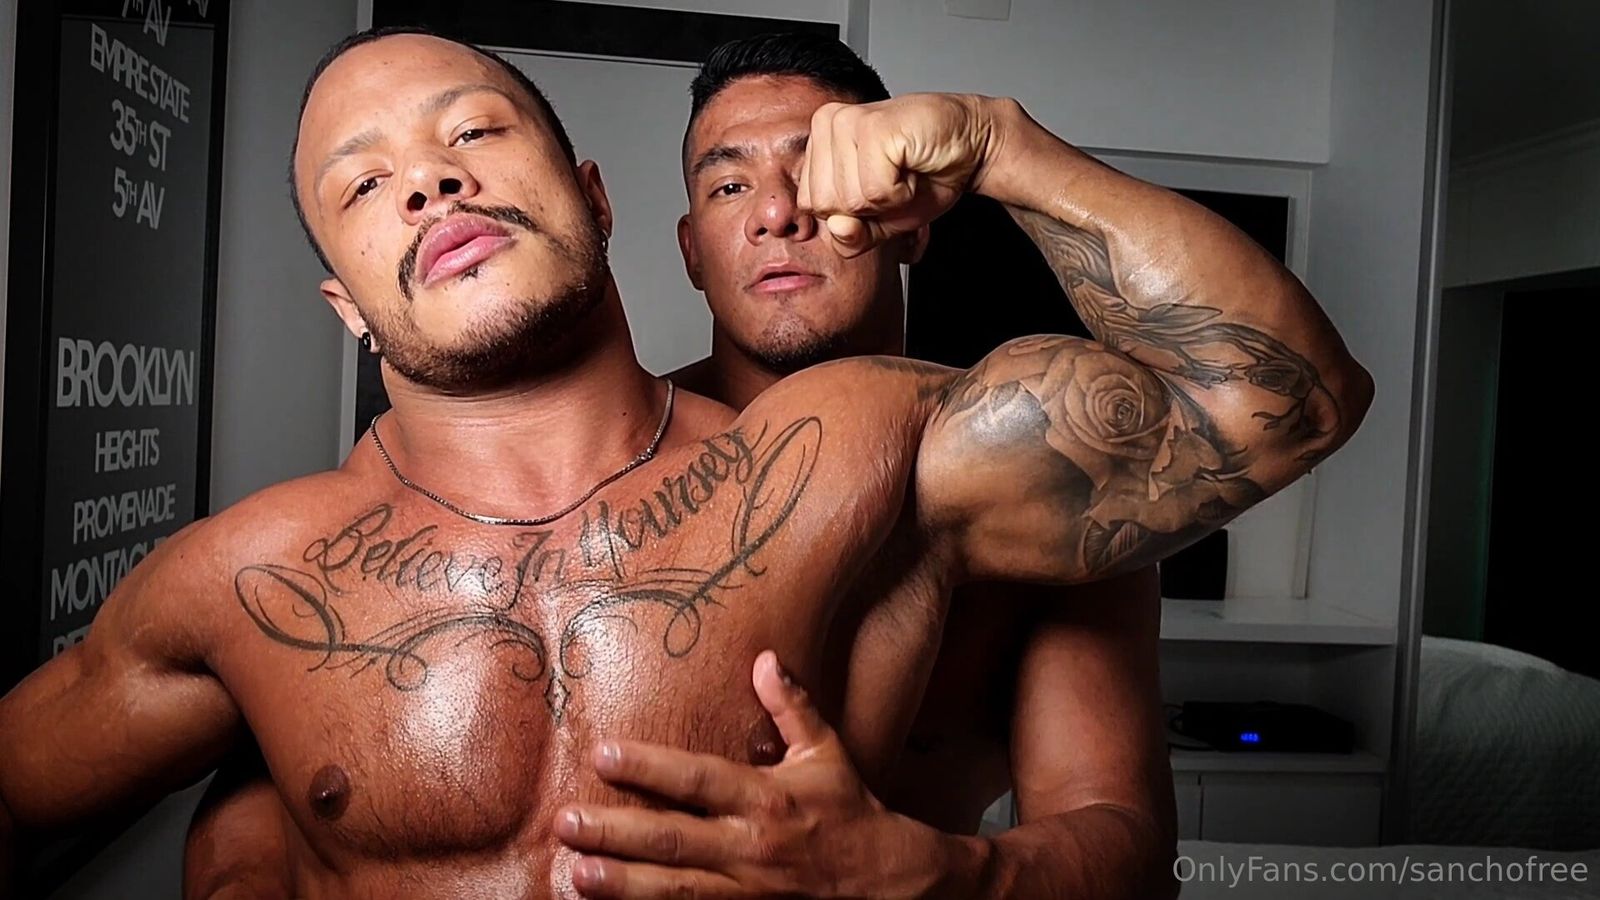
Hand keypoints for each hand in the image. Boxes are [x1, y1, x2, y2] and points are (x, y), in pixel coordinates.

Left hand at [555, 651, 958, 898]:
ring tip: (574, 876)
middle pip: (673, 839)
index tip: (602, 754)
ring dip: (623, 885)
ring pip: (677, 891)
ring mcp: (750, 893)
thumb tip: (766, 657)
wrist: (893, 885)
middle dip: (615, 832)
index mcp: (769, 798)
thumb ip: (792, 707)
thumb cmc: (853, 814)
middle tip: (564, 823)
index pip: (698, 778)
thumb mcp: (827, 754)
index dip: (648, 767)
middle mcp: (754, 847)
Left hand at [798, 93, 1004, 256]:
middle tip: (893, 181)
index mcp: (819, 142)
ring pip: (849, 200)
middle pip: (824, 205)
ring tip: (903, 173)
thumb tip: (838, 227)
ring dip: (887, 200)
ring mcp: (848, 122)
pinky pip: (874, 192)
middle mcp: (827, 124)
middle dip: (866, 209)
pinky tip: (912, 168)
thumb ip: (850, 237)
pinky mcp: (873, 127)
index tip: (878, 190)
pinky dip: (901, 193)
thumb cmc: (924, 178)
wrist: (972, 149)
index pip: (811, 207)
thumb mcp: (879, 223)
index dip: (851, 214)